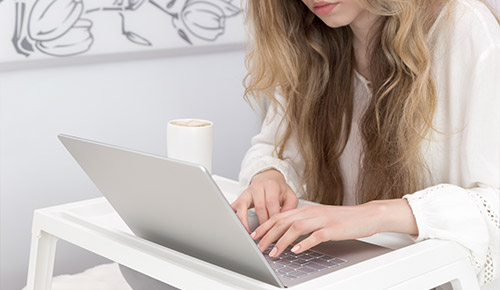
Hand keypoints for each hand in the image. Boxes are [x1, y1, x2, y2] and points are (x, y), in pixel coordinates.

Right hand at [231, 169, 297, 231]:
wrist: (268, 178)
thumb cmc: (279, 190)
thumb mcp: (289, 196)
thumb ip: (290, 207)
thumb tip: (285, 221)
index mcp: (271, 186)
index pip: (271, 203)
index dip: (273, 218)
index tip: (275, 230)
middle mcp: (258, 187)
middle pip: (259, 207)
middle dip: (262, 223)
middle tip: (266, 235)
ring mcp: (247, 191)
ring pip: (243, 206)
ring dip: (246, 221)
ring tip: (250, 234)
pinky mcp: (240, 197)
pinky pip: (234, 207)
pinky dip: (234, 217)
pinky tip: (237, 226)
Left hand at [251, 199, 417, 256]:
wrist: (365, 215)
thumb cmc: (342, 219)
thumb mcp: (318, 218)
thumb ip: (302, 223)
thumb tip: (285, 232)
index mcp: (306, 210)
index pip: (280, 216)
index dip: (265, 225)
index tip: (254, 235)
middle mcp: (311, 213)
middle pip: (283, 221)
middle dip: (268, 234)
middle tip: (257, 246)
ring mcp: (322, 220)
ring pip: (296, 228)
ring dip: (282, 241)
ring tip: (273, 252)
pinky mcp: (332, 229)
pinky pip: (315, 236)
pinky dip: (304, 243)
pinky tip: (296, 250)